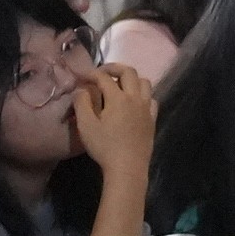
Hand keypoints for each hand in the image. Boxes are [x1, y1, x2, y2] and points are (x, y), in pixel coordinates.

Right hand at [72, 62, 159, 181]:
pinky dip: (143, 94)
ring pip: (145, 83)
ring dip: (132, 78)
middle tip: (102, 72)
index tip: (82, 76)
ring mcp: (147, 109)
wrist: (128, 167)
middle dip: (114, 67)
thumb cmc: (105, 147)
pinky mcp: (152, 120)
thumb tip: (81, 89)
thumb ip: (82, 103)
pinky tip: (134, 102)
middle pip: (129, 72)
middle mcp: (135, 98)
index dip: (92, 73)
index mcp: (118, 98)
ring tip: (120, 84)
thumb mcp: (86, 125)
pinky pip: (152, 99)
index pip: (104, 77)